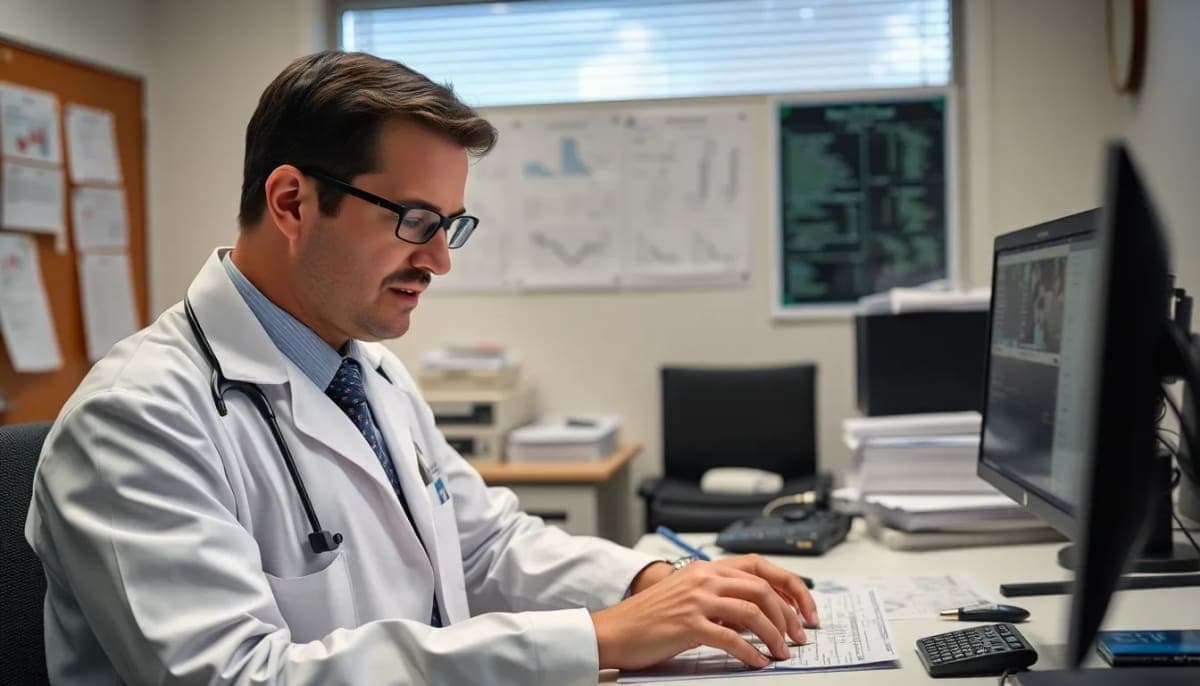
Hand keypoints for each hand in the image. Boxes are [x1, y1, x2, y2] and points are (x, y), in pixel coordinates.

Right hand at [591, 556, 816, 670]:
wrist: (616, 630)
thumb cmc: (651, 617)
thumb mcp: (690, 596)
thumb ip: (721, 598)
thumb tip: (758, 613)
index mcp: (706, 568)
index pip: (761, 568)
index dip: (791, 588)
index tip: (805, 610)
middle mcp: (704, 578)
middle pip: (763, 589)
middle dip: (788, 615)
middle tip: (798, 637)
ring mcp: (696, 600)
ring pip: (752, 611)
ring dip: (774, 635)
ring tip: (781, 652)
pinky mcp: (688, 624)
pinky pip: (731, 638)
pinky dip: (750, 652)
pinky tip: (757, 662)